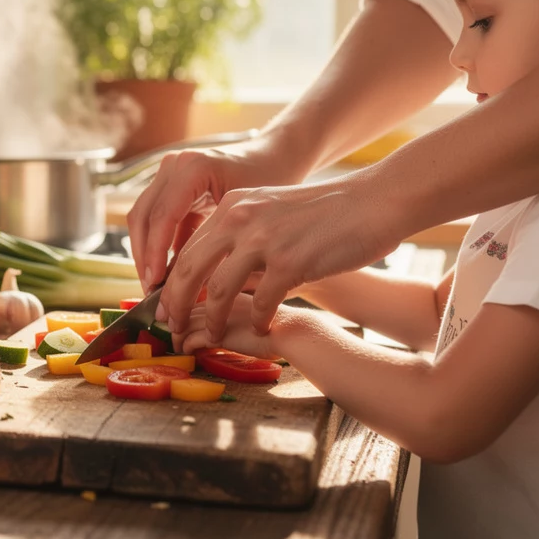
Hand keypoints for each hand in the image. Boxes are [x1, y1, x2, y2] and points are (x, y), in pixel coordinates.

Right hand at [127, 138, 304, 293]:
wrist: (275, 156)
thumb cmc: (271, 183)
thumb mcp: (246, 218)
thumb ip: (217, 248)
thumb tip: (194, 292)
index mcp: (194, 167)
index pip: (162, 216)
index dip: (155, 254)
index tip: (157, 284)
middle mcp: (174, 165)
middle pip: (143, 216)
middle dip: (145, 256)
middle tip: (152, 290)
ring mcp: (168, 171)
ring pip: (142, 218)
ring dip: (145, 252)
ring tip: (155, 284)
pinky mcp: (169, 183)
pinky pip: (154, 217)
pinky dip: (156, 244)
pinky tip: (165, 270)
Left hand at [158, 173, 401, 342]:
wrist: (372, 202)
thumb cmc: (322, 213)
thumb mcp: (268, 211)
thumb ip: (238, 234)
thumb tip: (209, 270)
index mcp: (231, 206)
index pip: (186, 249)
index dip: (171, 283)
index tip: (166, 307)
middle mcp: (240, 219)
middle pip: (189, 270)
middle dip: (176, 305)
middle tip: (172, 328)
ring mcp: (263, 240)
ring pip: (219, 290)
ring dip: (214, 320)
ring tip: (216, 336)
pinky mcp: (290, 261)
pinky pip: (261, 302)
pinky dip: (258, 321)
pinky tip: (262, 329)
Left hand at [173, 293, 276, 357]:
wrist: (294, 332)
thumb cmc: (280, 322)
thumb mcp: (253, 305)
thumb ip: (234, 306)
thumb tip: (220, 318)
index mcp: (231, 283)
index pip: (199, 290)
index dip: (184, 302)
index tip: (178, 315)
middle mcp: (221, 295)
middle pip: (188, 304)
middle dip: (177, 318)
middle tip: (171, 331)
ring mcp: (219, 311)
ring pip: (186, 321)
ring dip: (178, 334)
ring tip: (177, 345)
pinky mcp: (220, 331)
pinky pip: (192, 339)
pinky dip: (186, 346)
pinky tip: (187, 352)